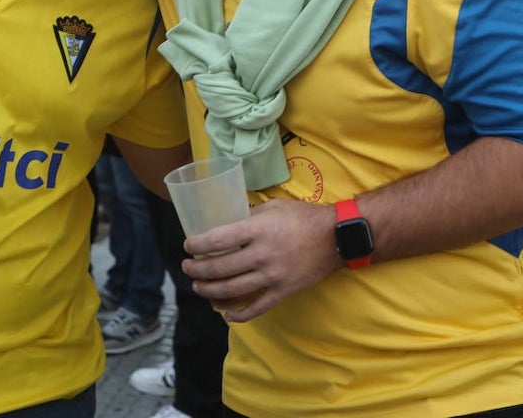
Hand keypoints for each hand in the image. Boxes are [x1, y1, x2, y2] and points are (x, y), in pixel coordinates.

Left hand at [181, 200, 341, 322]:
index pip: (217, 240)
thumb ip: (248, 215)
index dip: (197, 244)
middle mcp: (262, 255)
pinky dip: (240, 314)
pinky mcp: (283, 291)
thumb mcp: (273, 207)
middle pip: (219, 268)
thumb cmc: (303, 217)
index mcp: (258, 230)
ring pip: (232, 289)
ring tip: (198, 286)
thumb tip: (225, 221)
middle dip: (197, 269)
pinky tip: (227, 314)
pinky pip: (257, 308)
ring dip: (209, 290)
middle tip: (187, 266)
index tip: (188, 245)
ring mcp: (272, 276)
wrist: (336, 237)